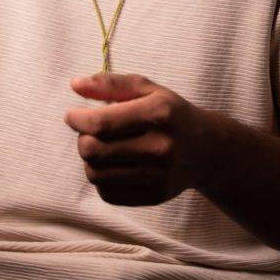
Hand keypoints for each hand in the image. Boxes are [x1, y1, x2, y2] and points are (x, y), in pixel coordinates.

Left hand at [63, 72, 216, 205]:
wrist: (207, 148)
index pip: (101, 123)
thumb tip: (75, 84)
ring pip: (97, 174)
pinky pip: (108, 193)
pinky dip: (101, 179)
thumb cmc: (170, 113)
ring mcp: (158, 175)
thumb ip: (110, 84)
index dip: (77, 120)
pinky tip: (111, 165)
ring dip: (89, 160)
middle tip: (88, 132)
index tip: (72, 115)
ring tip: (100, 147)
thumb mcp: (147, 88)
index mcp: (157, 114)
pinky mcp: (154, 196)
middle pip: (94, 151)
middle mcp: (159, 147)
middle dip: (82, 139)